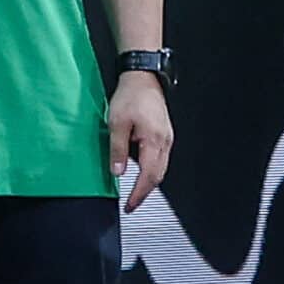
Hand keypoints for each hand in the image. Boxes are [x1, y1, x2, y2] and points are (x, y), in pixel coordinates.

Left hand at [110, 72, 173, 212]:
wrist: (143, 78)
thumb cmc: (132, 96)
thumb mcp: (116, 124)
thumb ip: (117, 150)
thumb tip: (118, 172)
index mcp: (154, 141)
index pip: (148, 176)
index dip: (139, 194)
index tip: (130, 206)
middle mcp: (165, 141)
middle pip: (158, 176)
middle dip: (145, 192)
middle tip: (132, 204)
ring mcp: (167, 138)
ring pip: (160, 168)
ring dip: (148, 182)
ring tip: (134, 190)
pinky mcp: (164, 134)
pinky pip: (160, 158)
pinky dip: (151, 170)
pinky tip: (140, 170)